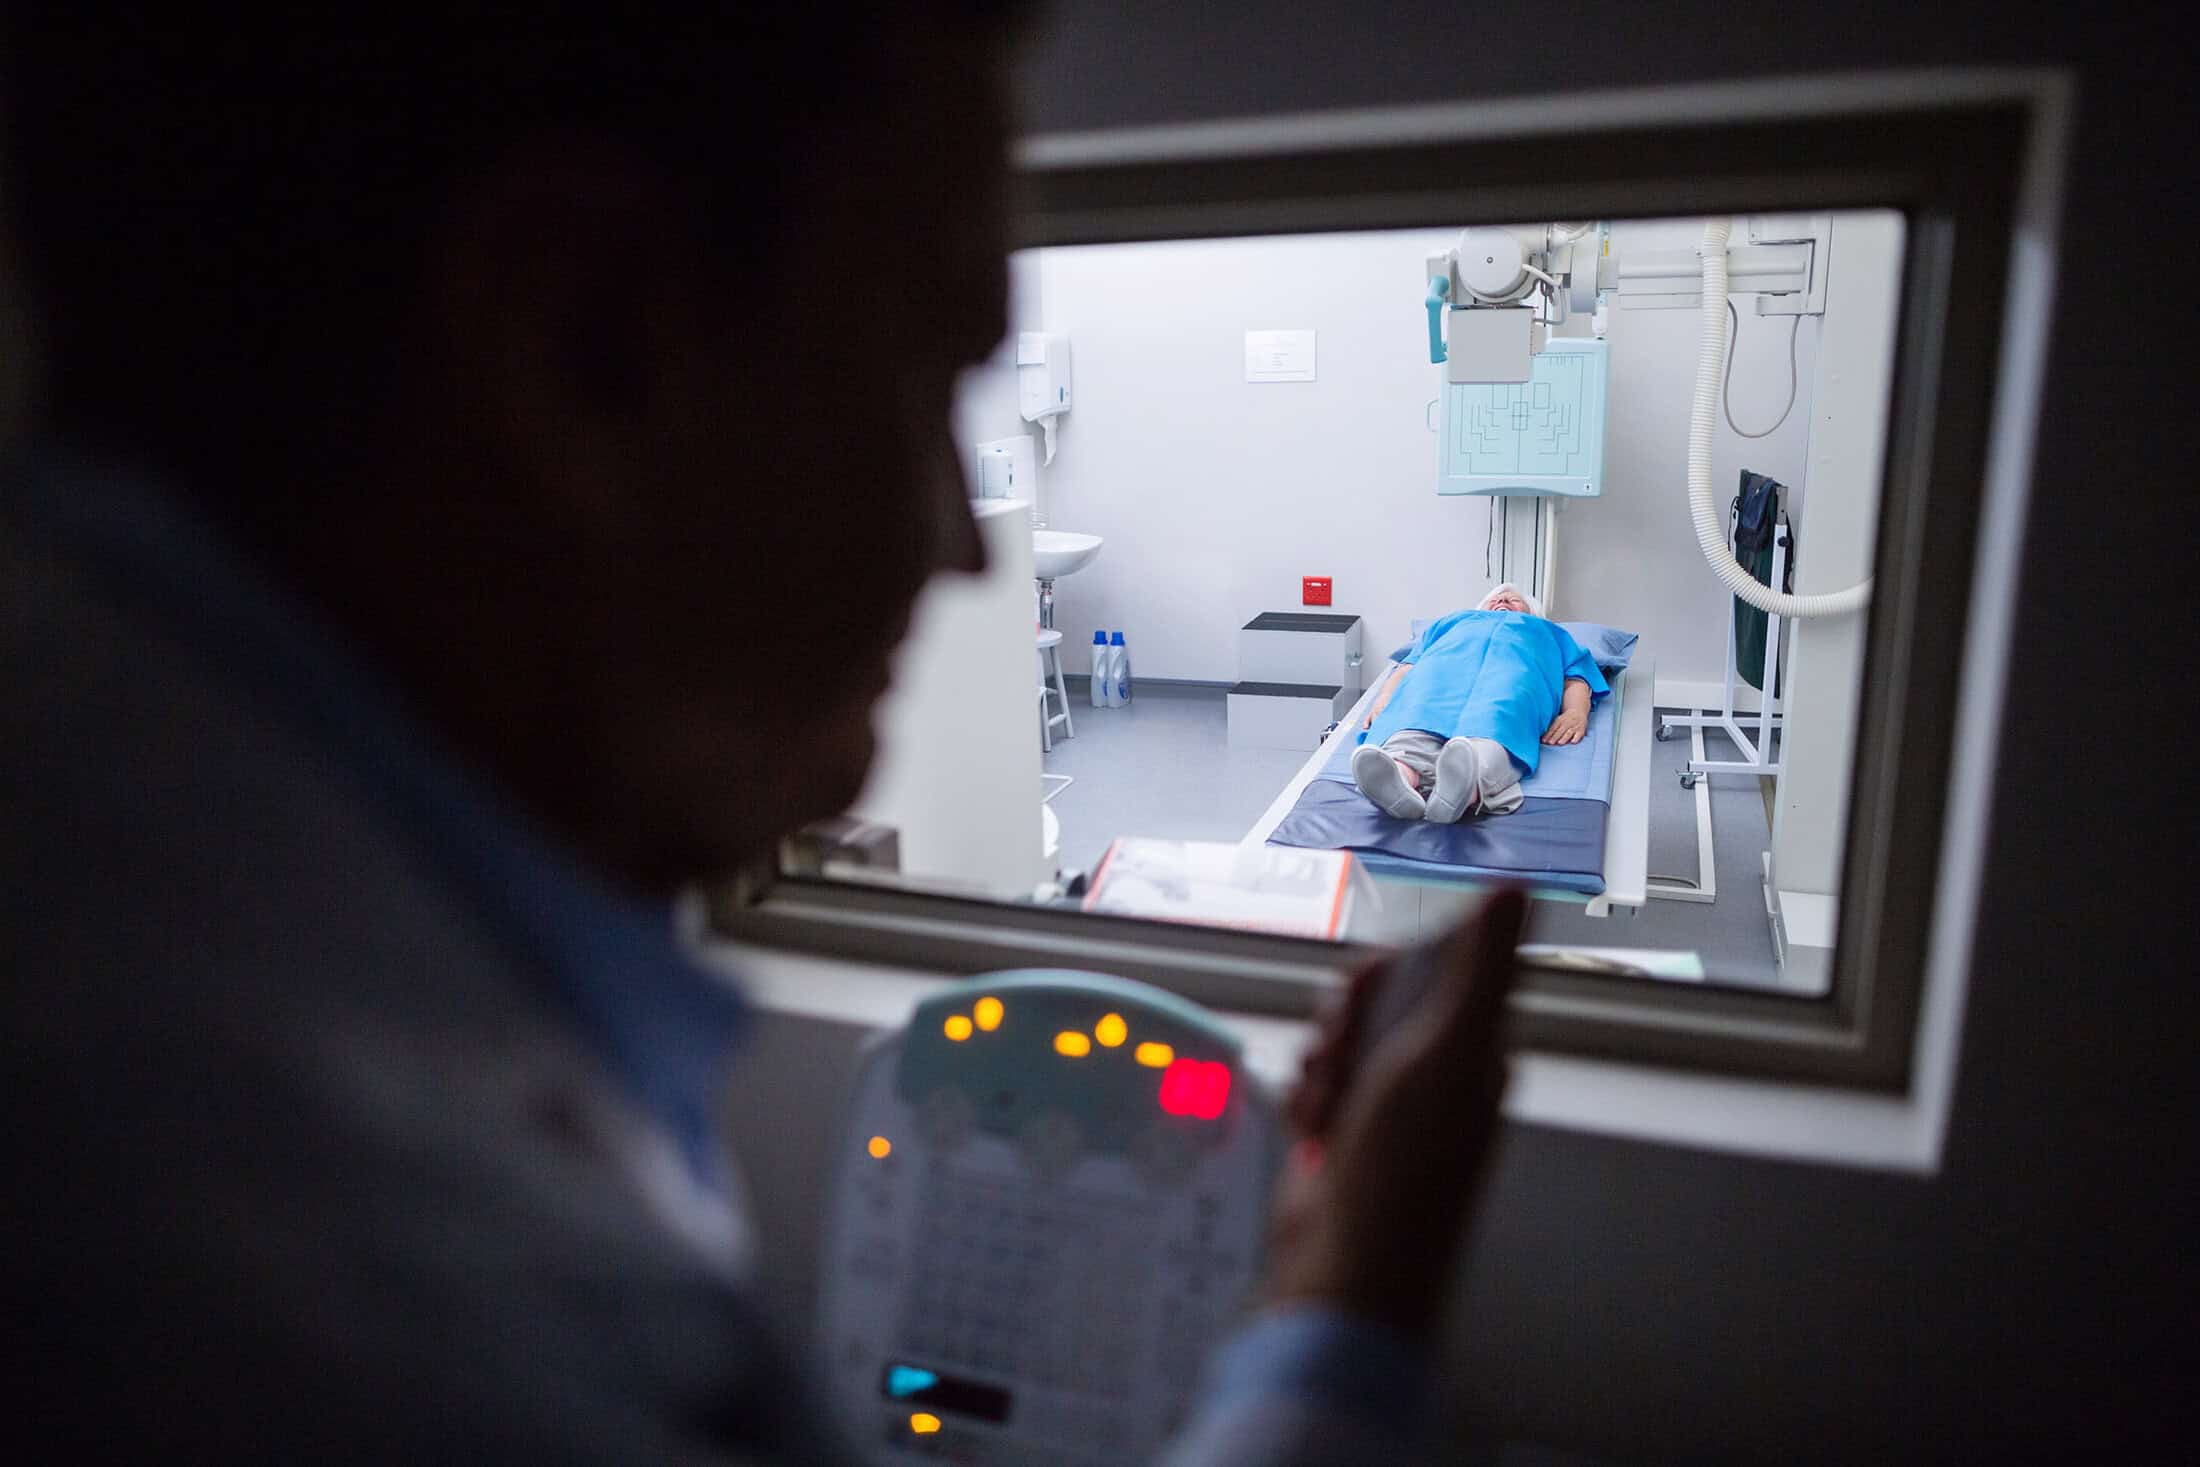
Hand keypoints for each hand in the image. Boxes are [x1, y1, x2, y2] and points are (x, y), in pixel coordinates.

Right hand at [1268, 890, 1524, 1339]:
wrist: (1344, 1269)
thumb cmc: (1404, 1168)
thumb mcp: (1449, 1051)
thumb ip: (1480, 967)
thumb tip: (1515, 887)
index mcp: (1476, 1051)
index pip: (1431, 968)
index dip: (1388, 973)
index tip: (1367, 996)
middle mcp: (1436, 1075)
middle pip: (1376, 1000)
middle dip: (1343, 1021)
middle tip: (1341, 1058)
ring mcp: (1387, 1109)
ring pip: (1337, 1038)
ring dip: (1320, 1064)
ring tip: (1326, 1109)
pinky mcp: (1343, 1134)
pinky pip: (1313, 1082)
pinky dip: (1304, 1101)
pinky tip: (1311, 1132)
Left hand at [1542, 707, 1586, 744]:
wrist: (1578, 711)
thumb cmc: (1565, 719)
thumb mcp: (1558, 720)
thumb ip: (1551, 728)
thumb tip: (1542, 737)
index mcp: (1559, 720)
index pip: (1553, 728)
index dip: (1548, 734)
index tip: (1543, 741)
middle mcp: (1567, 723)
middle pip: (1560, 730)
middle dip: (1555, 737)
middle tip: (1550, 743)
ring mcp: (1574, 726)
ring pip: (1569, 732)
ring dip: (1564, 738)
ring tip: (1559, 743)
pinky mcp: (1581, 730)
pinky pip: (1579, 734)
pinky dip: (1576, 738)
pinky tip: (1572, 742)